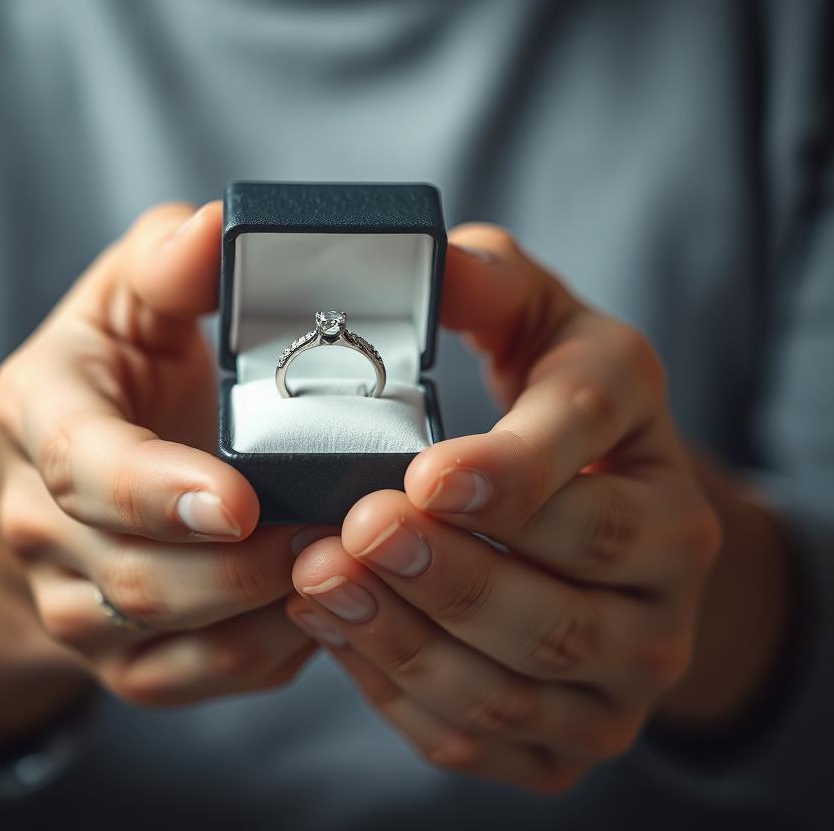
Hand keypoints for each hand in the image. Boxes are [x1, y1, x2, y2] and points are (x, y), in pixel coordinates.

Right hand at [0, 202, 315, 710]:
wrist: (76, 464)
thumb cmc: (121, 364)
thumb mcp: (133, 292)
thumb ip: (170, 261)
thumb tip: (220, 226)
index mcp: (39, 414)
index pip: (80, 465)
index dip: (155, 489)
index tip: (240, 499)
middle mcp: (39, 519)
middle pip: (131, 572)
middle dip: (239, 567)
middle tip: (340, 533)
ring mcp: (73, 598)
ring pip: (166, 639)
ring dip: (263, 612)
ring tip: (345, 566)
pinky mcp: (121, 655)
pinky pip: (194, 680)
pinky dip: (266, 653)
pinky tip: (322, 606)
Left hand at [287, 226, 725, 792]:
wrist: (608, 503)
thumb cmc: (551, 394)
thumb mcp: (531, 314)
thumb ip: (484, 280)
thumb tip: (430, 258)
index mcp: (646, 429)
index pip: (589, 452)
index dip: (507, 471)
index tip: (419, 476)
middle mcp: (669, 550)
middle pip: (563, 588)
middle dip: (448, 568)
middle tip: (352, 531)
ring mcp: (638, 650)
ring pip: (526, 673)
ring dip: (412, 637)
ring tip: (320, 584)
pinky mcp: (588, 720)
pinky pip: (497, 733)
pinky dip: (410, 694)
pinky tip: (342, 637)